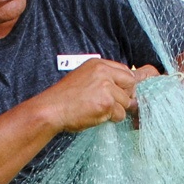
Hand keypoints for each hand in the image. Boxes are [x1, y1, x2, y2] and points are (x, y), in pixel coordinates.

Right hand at [41, 60, 161, 133]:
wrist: (51, 109)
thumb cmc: (64, 97)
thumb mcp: (84, 78)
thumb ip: (103, 78)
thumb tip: (123, 88)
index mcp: (98, 64)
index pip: (125, 70)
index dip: (128, 81)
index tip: (131, 84)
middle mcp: (104, 73)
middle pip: (131, 84)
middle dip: (126, 96)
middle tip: (112, 103)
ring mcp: (106, 88)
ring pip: (127, 102)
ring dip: (116, 110)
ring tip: (98, 110)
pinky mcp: (107, 104)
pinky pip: (120, 114)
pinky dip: (111, 119)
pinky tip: (97, 115)